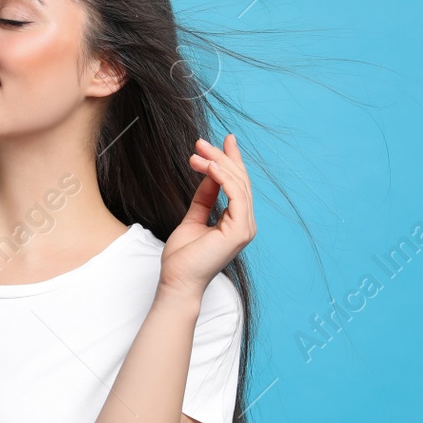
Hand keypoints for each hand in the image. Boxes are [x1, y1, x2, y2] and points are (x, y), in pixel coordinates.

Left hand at [160, 134, 256, 297]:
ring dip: (217, 163)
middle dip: (222, 157)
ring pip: (239, 184)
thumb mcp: (194, 218)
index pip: (238, 185)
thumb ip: (204, 198)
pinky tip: (207, 166)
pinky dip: (222, 176)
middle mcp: (245, 224)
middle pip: (240, 181)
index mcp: (237, 222)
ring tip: (197, 152)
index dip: (232, 161)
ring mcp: (245, 228)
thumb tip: (209, 175)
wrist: (177, 281)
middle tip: (200, 142)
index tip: (223, 140)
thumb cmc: (183, 257)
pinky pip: (235, 194)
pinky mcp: (239, 231)